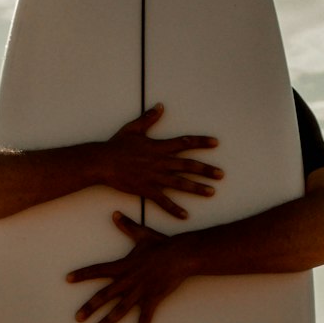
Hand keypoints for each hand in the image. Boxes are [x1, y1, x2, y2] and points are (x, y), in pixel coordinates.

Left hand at [67, 211, 192, 322]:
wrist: (181, 254)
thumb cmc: (162, 244)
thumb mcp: (142, 234)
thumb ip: (127, 226)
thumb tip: (115, 214)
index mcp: (123, 265)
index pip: (98, 270)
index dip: (82, 274)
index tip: (68, 279)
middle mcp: (128, 280)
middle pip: (104, 296)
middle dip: (89, 307)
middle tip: (77, 318)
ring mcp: (140, 290)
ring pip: (120, 309)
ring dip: (107, 321)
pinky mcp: (153, 298)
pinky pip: (145, 317)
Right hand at [94, 104, 221, 218]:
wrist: (102, 162)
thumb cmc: (116, 145)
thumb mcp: (133, 129)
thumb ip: (149, 118)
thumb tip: (160, 107)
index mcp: (158, 147)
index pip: (185, 143)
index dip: (201, 143)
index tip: (215, 143)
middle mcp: (160, 162)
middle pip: (188, 166)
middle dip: (206, 170)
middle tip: (221, 174)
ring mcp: (154, 177)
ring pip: (180, 184)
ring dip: (197, 188)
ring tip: (212, 192)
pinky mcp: (146, 189)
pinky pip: (163, 201)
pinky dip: (174, 209)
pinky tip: (185, 215)